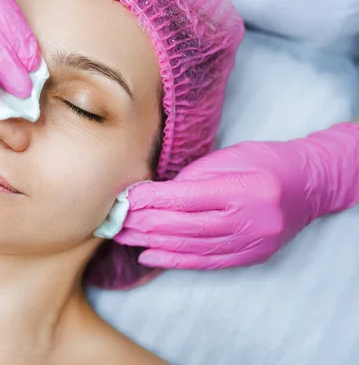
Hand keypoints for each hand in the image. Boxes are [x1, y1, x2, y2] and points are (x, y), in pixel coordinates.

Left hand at [115, 122, 358, 269]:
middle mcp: (247, 220)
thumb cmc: (263, 162)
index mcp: (242, 188)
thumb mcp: (227, 159)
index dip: (149, 200)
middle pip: (182, 226)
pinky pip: (205, 262)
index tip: (124, 199)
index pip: (183, 199)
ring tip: (123, 237)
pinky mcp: (250, 256)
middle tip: (114, 221)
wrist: (308, 184)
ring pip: (189, 247)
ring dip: (151, 243)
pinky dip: (174, 260)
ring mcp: (250, 243)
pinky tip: (149, 256)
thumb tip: (150, 196)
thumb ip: (190, 179)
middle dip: (143, 224)